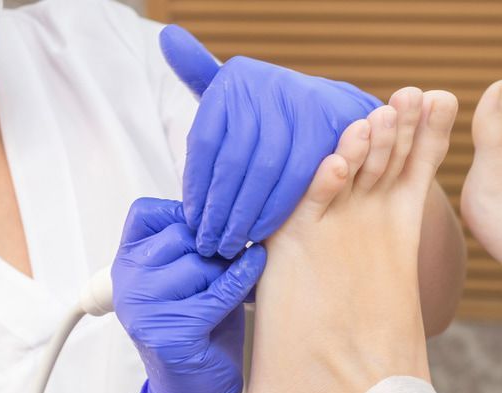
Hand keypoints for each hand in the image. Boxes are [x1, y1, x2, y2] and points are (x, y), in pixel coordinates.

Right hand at [112, 197, 266, 392]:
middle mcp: (127, 283)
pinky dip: (242, 279)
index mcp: (125, 265)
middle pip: (181, 233)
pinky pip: (217, 291)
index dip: (184, 214)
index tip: (209, 228)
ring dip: (225, 269)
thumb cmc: (199, 331)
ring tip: (232, 284)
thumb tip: (230, 201)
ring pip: (200, 261)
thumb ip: (193, 243)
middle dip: (214, 243)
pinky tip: (253, 272)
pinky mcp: (171, 331)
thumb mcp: (189, 277)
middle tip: (231, 259)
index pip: (146, 212)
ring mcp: (144, 308)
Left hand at [160, 25, 380, 257]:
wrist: (332, 110)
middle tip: (208, 243)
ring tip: (231, 245)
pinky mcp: (329, 125)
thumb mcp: (233, 93)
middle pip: (232, 160)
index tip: (191, 220)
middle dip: (218, 209)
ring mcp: (300, 102)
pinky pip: (297, 177)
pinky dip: (276, 209)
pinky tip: (261, 233)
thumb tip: (168, 38)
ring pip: (263, 171)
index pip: (203, 142)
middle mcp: (265, 85)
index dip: (195, 186)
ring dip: (244, 215)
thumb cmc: (268, 114)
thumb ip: (198, 74)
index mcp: (234, 79)